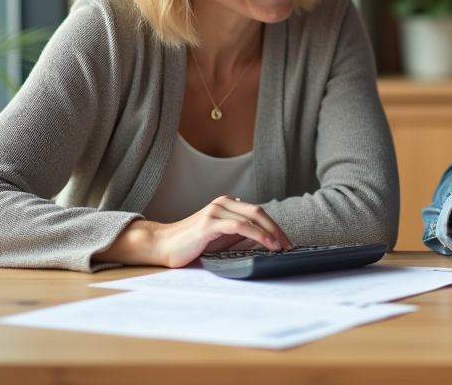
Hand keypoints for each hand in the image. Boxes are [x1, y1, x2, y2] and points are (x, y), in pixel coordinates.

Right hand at [96, 196, 292, 267]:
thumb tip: (264, 239)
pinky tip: (267, 244)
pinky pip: (240, 226)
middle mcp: (222, 203)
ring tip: (281, 247)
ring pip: (252, 217)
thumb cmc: (191, 245)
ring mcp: (216, 211)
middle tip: (289, 245)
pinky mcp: (209, 223)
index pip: (257, 213)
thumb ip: (240, 236)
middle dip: (277, 229)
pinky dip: (258, 235)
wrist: (161, 246)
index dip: (274, 226)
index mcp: (226, 205)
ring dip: (271, 233)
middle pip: (259, 212)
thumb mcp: (221, 240)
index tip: (286, 241)